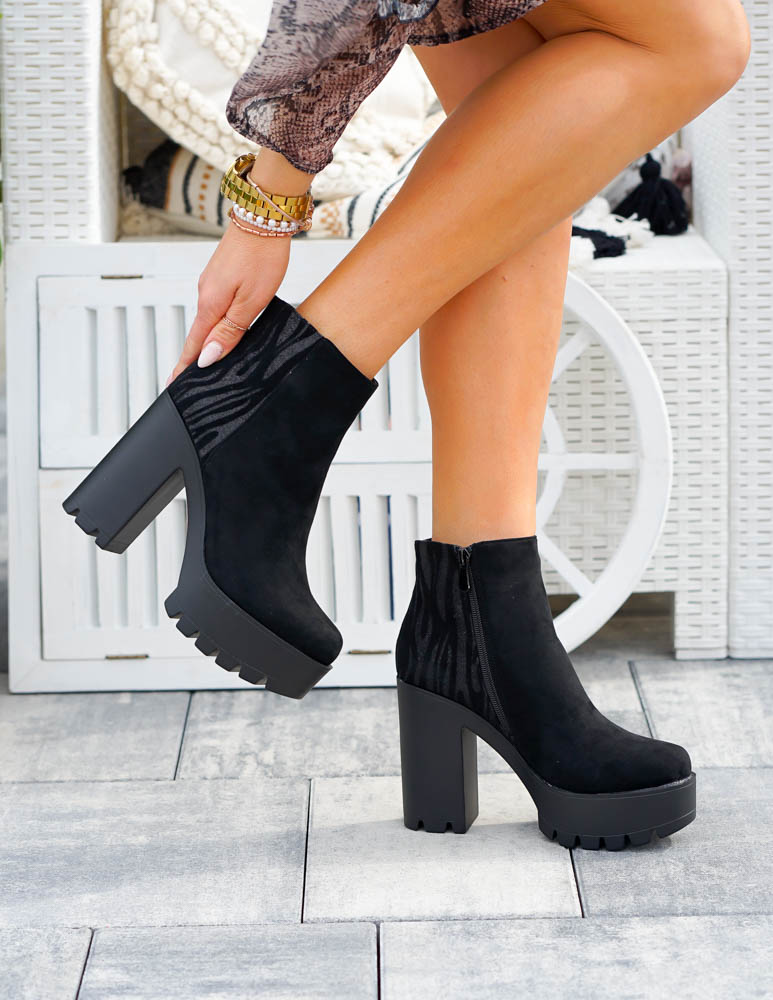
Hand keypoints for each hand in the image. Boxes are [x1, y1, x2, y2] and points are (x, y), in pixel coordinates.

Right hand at [166, 220, 291, 382]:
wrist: (264, 217)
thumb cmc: (262, 257)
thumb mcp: (250, 302)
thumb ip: (230, 332)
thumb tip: (207, 358)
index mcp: (211, 305)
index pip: (195, 345)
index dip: (186, 367)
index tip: (173, 386)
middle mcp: (206, 294)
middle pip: (199, 334)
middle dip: (196, 358)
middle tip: (190, 383)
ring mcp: (212, 283)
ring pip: (208, 319)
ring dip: (207, 340)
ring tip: (208, 362)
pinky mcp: (221, 275)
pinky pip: (216, 305)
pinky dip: (217, 322)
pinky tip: (225, 330)